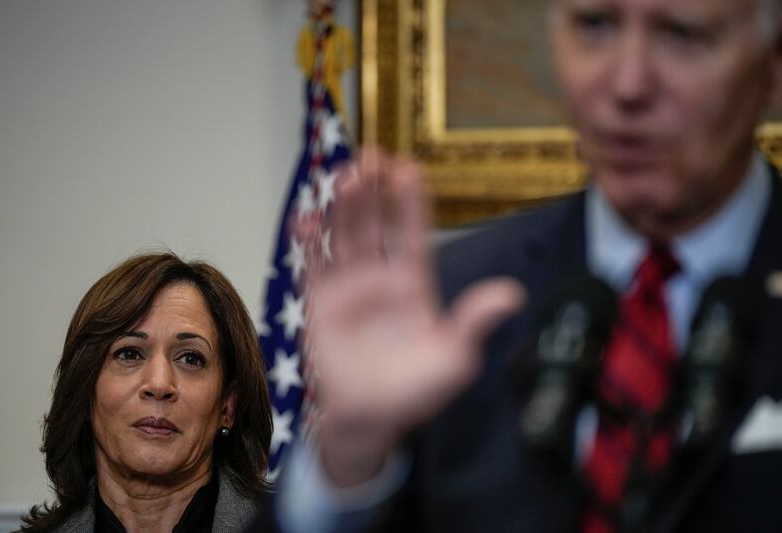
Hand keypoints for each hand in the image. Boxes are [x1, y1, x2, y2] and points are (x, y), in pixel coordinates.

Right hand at [301, 148, 523, 486]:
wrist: (369, 418)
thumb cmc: (415, 391)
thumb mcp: (454, 358)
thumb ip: (474, 322)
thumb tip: (511, 294)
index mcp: (414, 283)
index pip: (413, 231)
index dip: (410, 200)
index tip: (406, 168)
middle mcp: (381, 276)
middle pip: (376, 223)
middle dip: (374, 191)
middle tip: (370, 157)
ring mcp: (349, 286)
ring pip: (345, 235)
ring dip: (343, 207)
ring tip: (344, 178)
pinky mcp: (321, 301)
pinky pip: (313, 264)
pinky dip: (308, 242)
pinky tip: (306, 220)